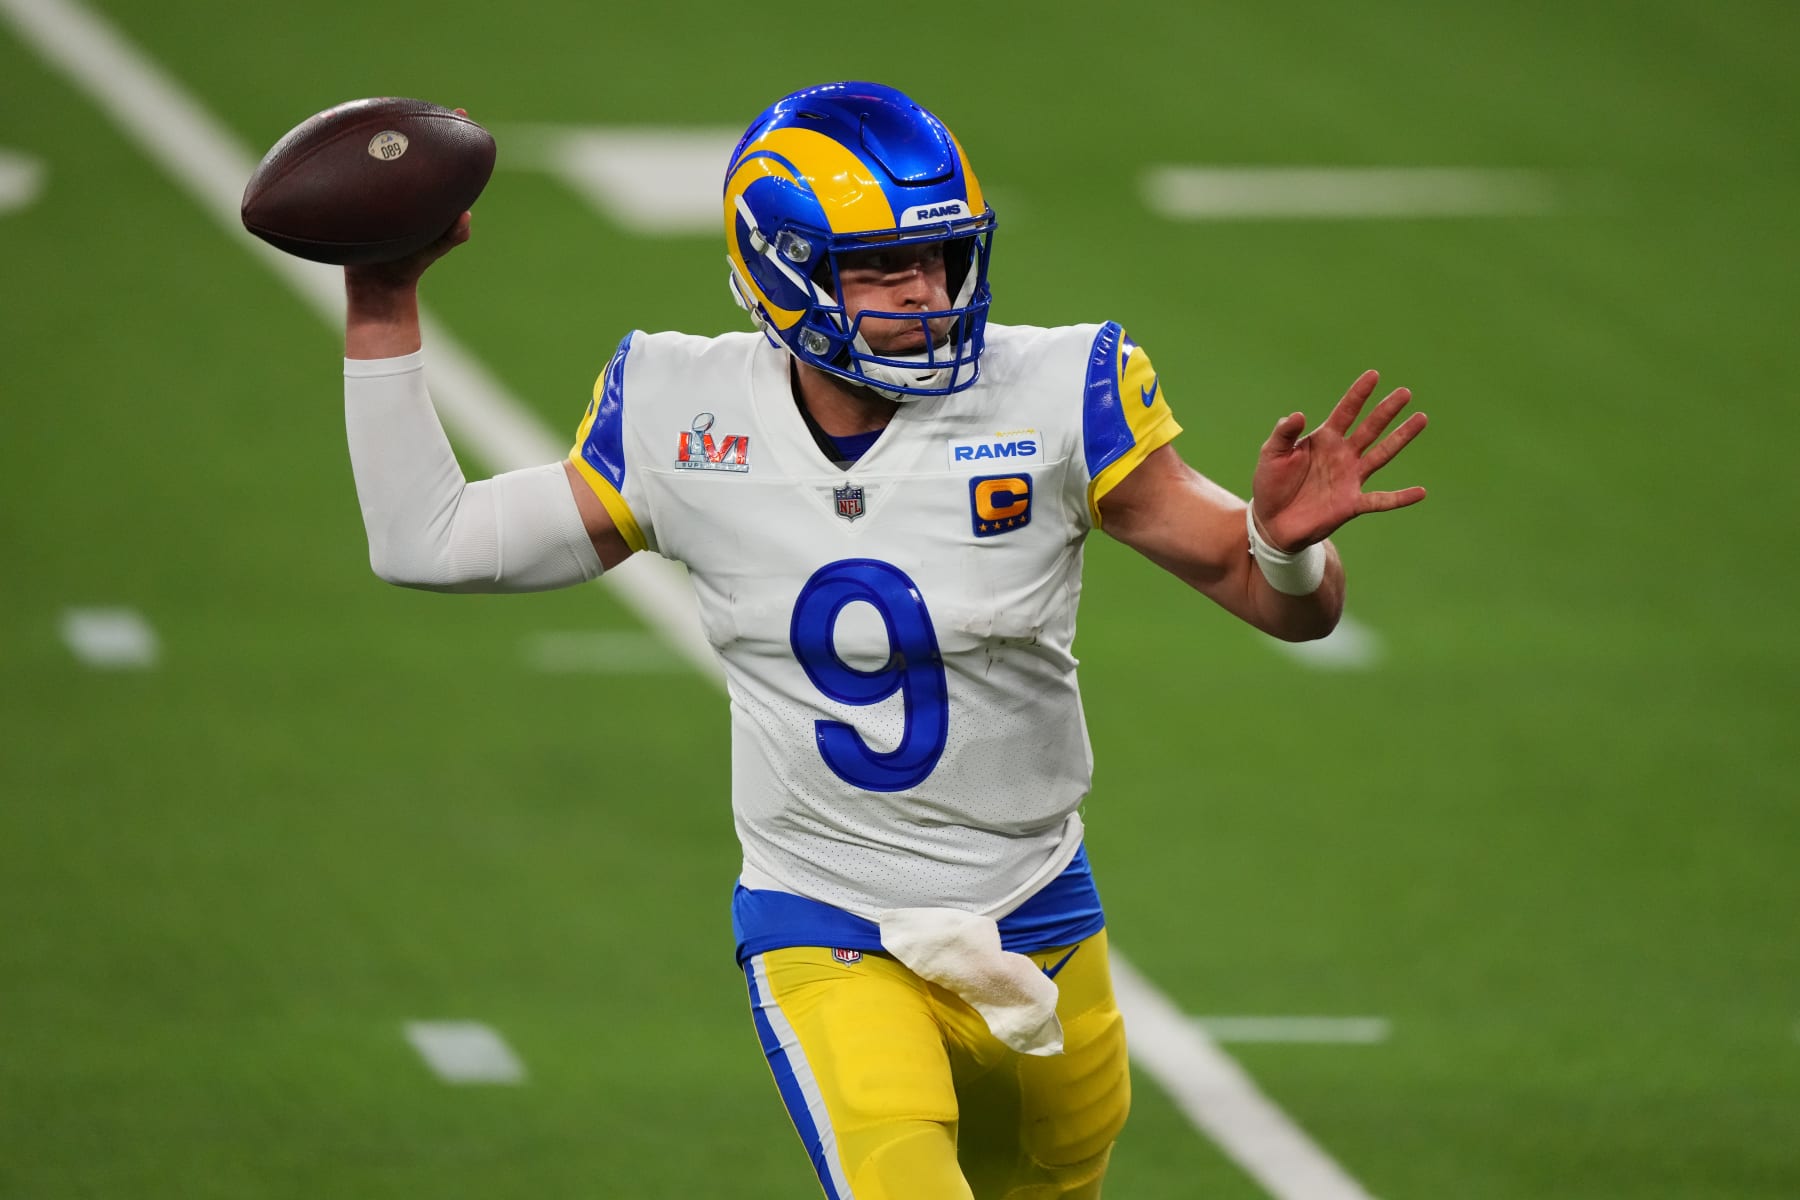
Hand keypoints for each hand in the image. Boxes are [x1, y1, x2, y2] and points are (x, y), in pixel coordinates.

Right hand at [343, 109, 473, 293]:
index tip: (461, 112)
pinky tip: (339, 139)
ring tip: (376, 109)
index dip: (453, 134)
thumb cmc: (408, 268)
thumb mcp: (430, 250)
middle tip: (415, 103)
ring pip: (382, 156)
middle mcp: (407, 187)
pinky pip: (356, 171)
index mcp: (429, 196)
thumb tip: (465, 217)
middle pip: (412, 150)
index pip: (444, 159)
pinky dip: (352, 155)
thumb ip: (450, 236)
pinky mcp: (358, 195)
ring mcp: (382, 190)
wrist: (375, 286)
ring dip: (380, 134)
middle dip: (415, 124)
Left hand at [1250, 370, 1427, 551]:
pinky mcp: (1351, 504)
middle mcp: (1342, 455)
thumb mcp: (1272, 454)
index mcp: (1324, 439)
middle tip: (1405, 392)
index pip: (1345, 412)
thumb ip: (1284, 434)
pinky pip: (1381, 500)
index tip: (1373, 375)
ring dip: (1401, 438)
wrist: (1272, 521)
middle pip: (1370, 428)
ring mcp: (1350, 478)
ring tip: (1421, 418)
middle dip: (1386, 410)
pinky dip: (1400, 498)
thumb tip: (1297, 414)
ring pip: (1382, 454)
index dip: (1358, 394)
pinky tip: (1421, 492)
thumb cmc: (1271, 483)